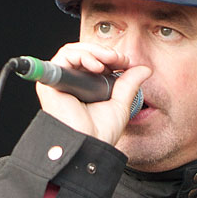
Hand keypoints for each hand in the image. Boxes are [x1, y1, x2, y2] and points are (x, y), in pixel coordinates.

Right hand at [36, 42, 151, 146]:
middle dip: (103, 52)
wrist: (88, 146)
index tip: (126, 62)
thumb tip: (145, 68)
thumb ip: (129, 84)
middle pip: (82, 54)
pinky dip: (82, 55)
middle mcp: (69, 83)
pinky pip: (63, 57)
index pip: (92, 61)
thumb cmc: (99, 133)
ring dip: (94, 51)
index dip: (109, 57)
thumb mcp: (120, 104)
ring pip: (72, 51)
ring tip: (110, 59)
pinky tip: (98, 66)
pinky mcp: (51, 83)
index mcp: (83, 87)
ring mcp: (59, 82)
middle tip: (119, 58)